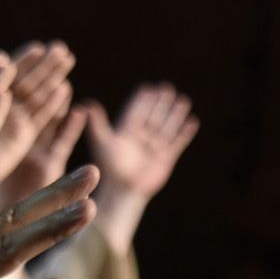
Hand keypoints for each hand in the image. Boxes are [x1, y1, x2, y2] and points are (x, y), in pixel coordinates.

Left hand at [0, 41, 76, 190]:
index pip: (9, 79)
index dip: (23, 63)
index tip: (36, 47)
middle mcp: (9, 118)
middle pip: (30, 88)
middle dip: (46, 68)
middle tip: (61, 48)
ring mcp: (21, 134)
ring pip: (42, 106)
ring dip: (56, 87)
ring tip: (72, 71)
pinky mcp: (31, 157)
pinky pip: (51, 138)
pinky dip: (64, 124)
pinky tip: (77, 111)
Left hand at [81, 82, 198, 254]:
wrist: (124, 190)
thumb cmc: (110, 168)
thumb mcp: (102, 142)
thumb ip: (97, 123)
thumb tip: (87, 103)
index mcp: (126, 135)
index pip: (135, 114)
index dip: (142, 102)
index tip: (148, 88)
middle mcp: (141, 140)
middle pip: (153, 118)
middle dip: (160, 104)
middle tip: (167, 88)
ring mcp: (154, 149)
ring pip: (167, 127)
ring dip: (175, 114)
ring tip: (183, 100)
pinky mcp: (166, 159)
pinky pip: (177, 143)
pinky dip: (185, 133)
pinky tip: (193, 121)